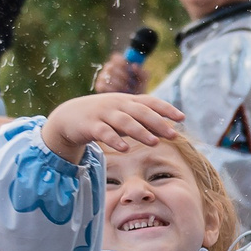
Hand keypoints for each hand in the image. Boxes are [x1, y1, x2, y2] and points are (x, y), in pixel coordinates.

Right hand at [42, 93, 183, 163]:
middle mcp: (117, 105)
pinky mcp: (90, 126)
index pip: (150, 102)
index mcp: (128, 101)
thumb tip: (168, 129)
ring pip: (125, 122)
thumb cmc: (103, 117)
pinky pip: (104, 133)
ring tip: (154, 143)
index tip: (182, 118)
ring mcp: (103, 114)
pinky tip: (125, 149)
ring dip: (140, 132)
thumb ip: (143, 121)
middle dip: (158, 123)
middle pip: (141, 112)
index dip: (166, 109)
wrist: (68, 116)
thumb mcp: (123, 116)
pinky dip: (115, 141)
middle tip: (173, 135)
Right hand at [93, 53, 146, 94]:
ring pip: (107, 77)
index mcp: (119, 64)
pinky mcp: (99, 86)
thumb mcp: (143, 82)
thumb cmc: (137, 91)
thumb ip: (142, 73)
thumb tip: (135, 65)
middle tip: (130, 83)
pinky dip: (112, 90)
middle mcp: (109, 68)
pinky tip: (118, 93)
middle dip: (122, 76)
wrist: (130, 106)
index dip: (122, 62)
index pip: (116, 57)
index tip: (129, 68)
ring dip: (119, 84)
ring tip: (127, 90)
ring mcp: (102, 77)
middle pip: (111, 67)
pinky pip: (103, 86)